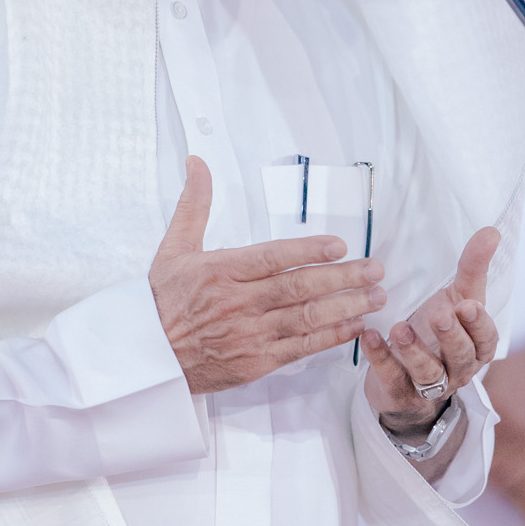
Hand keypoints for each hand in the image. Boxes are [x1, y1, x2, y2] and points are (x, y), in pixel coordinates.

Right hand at [150, 158, 386, 394]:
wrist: (149, 358)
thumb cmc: (163, 302)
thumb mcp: (173, 249)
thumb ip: (194, 205)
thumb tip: (197, 163)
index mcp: (220, 271)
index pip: (272, 258)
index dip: (307, 251)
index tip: (339, 245)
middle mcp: (238, 303)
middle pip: (298, 288)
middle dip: (342, 278)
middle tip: (375, 269)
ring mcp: (249, 335)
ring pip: (306, 318)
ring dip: (345, 306)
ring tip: (375, 295)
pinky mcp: (257, 362)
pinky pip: (300, 348)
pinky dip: (330, 337)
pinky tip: (354, 325)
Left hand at [360, 226, 500, 438]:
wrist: (407, 380)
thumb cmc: (438, 334)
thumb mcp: (456, 299)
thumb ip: (472, 268)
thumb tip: (491, 231)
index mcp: (476, 347)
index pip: (486, 339)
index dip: (478, 325)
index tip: (467, 305)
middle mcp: (458, 369)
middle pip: (461, 357)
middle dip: (451, 337)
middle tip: (439, 316)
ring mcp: (428, 386)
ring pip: (428, 373)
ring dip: (415, 351)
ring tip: (399, 329)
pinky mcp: (398, 393)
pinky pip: (391, 378)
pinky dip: (380, 358)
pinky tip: (369, 336)